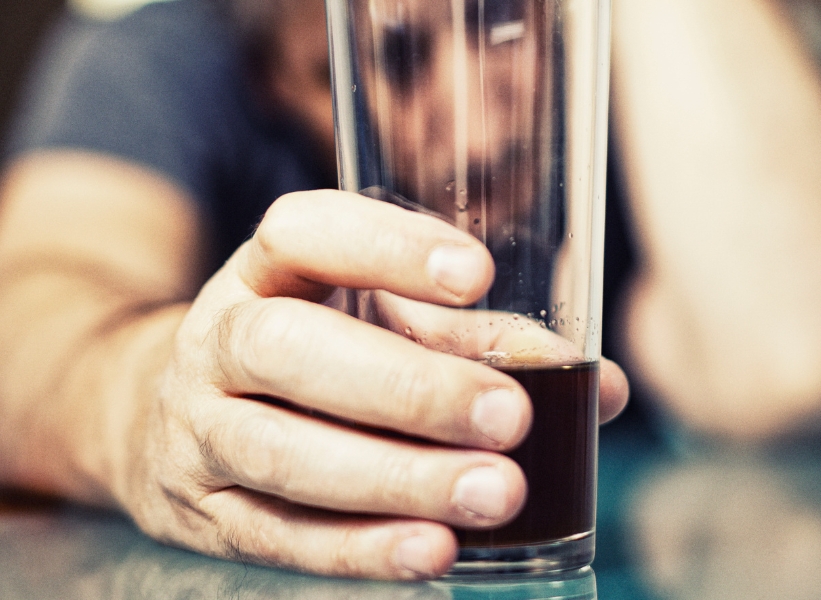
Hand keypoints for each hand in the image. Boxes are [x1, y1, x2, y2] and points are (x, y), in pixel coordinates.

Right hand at [116, 190, 627, 579]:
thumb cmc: (311, 354)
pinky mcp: (203, 509)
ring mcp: (197, 428)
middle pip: (287, 349)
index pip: (304, 232)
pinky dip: (359, 546)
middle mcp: (219, 339)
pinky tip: (435, 550)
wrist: (172, 412)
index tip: (476, 275)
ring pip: (280, 452)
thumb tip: (596, 387)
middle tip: (508, 414)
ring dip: (393, 477)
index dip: (385, 246)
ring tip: (494, 493)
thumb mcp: (374, 321)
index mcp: (265, 273)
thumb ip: (479, 341)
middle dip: (404, 385)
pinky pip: (276, 535)